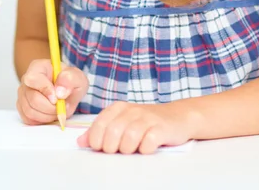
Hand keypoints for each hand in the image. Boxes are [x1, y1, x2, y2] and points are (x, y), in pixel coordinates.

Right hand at [17, 59, 88, 124]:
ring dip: (47, 116)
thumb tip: (60, 92)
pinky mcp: (22, 108)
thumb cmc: (69, 82)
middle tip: (62, 107)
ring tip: (57, 110)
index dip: (45, 90)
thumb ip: (70, 80)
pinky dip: (41, 121)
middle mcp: (26, 80)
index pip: (33, 78)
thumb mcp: (77, 77)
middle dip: (50, 107)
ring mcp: (23, 94)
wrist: (66, 91)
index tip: (57, 98)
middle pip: (32, 98)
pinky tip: (50, 115)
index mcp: (38, 67)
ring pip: (29, 111)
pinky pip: (28, 119)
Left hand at [77, 101, 198, 153]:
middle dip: (112, 147)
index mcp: (119, 108)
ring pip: (129, 138)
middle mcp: (132, 110)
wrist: (177, 116)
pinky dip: (144, 149)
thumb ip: (101, 131)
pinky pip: (148, 142)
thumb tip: (81, 142)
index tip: (101, 147)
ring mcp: (148, 118)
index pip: (100, 124)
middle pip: (113, 132)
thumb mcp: (122, 122)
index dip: (97, 140)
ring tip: (132, 149)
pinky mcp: (161, 128)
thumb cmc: (146, 122)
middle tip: (118, 150)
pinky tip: (146, 147)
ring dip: (128, 149)